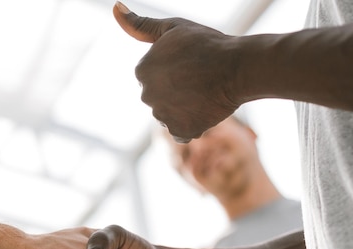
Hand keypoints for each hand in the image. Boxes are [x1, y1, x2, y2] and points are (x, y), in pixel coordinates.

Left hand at [113, 2, 240, 139]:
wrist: (237, 68)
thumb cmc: (207, 44)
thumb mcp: (172, 28)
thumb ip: (140, 25)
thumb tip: (115, 8)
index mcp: (142, 71)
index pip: (153, 77)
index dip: (174, 71)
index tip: (190, 64)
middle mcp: (146, 96)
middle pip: (160, 97)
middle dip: (176, 91)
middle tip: (200, 79)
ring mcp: (162, 115)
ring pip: (170, 114)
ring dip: (184, 108)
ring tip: (204, 93)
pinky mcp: (180, 131)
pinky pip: (181, 131)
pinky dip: (191, 124)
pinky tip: (204, 109)